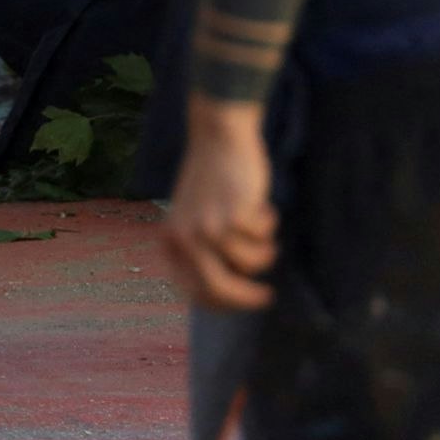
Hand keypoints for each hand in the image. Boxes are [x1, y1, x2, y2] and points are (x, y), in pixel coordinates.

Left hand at [163, 117, 277, 310]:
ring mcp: (208, 227)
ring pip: (250, 262)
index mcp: (171, 241)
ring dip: (265, 247)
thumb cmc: (213, 180)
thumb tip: (228, 292)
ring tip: (261, 223)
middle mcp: (184, 238)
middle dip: (246, 298)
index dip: (221, 303)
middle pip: (218, 288)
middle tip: (266, 296)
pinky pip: (262, 237)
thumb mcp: (196, 218)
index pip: (193, 292)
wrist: (218, 137)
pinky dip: (268, 223)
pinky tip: (259, 203)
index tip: (242, 302)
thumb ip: (204, 251)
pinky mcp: (233, 215)